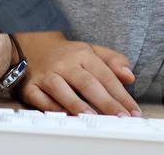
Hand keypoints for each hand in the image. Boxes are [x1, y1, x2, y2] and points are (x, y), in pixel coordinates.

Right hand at [13, 31, 139, 116]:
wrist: (33, 46)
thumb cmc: (68, 55)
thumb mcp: (92, 51)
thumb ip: (113, 61)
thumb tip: (129, 76)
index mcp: (83, 54)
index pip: (106, 76)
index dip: (121, 95)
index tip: (133, 111)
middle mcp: (65, 64)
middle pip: (87, 83)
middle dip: (105, 102)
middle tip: (120, 117)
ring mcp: (47, 74)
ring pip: (61, 89)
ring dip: (77, 104)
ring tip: (93, 117)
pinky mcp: (30, 86)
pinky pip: (39, 97)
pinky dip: (50, 106)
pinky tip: (63, 114)